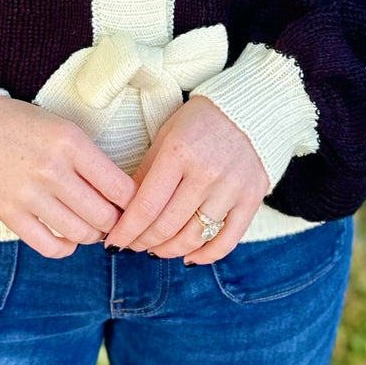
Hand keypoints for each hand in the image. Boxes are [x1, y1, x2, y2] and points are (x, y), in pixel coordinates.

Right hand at [0, 94, 137, 258]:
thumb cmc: (19, 123)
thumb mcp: (61, 127)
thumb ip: (88, 159)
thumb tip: (119, 195)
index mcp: (71, 142)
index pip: (120, 186)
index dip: (133, 202)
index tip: (132, 206)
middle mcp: (54, 169)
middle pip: (104, 215)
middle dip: (114, 223)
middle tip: (113, 221)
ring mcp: (30, 194)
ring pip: (80, 233)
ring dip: (91, 236)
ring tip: (90, 227)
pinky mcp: (10, 214)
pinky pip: (49, 246)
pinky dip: (65, 248)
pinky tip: (68, 239)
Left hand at [103, 95, 268, 263]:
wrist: (250, 107)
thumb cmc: (201, 119)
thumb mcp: (167, 133)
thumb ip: (147, 170)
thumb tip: (124, 208)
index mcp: (179, 152)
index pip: (146, 205)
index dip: (127, 230)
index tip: (113, 241)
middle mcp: (206, 173)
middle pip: (167, 225)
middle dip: (143, 242)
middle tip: (132, 246)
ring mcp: (231, 188)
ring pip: (194, 237)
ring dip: (170, 251)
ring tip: (156, 250)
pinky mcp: (252, 198)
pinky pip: (227, 240)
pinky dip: (206, 256)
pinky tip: (190, 257)